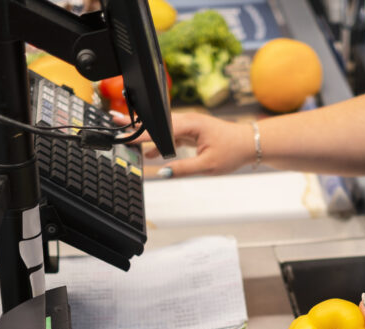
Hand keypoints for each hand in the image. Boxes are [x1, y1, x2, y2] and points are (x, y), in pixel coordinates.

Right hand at [119, 111, 255, 177]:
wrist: (250, 144)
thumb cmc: (232, 152)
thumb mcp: (207, 166)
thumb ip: (182, 168)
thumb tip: (162, 173)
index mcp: (191, 124)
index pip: (160, 129)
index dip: (140, 134)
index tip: (124, 136)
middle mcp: (188, 120)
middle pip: (156, 122)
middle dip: (135, 124)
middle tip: (114, 122)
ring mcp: (189, 124)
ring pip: (162, 128)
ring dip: (146, 133)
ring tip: (125, 136)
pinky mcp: (192, 130)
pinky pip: (171, 133)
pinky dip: (159, 140)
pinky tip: (149, 151)